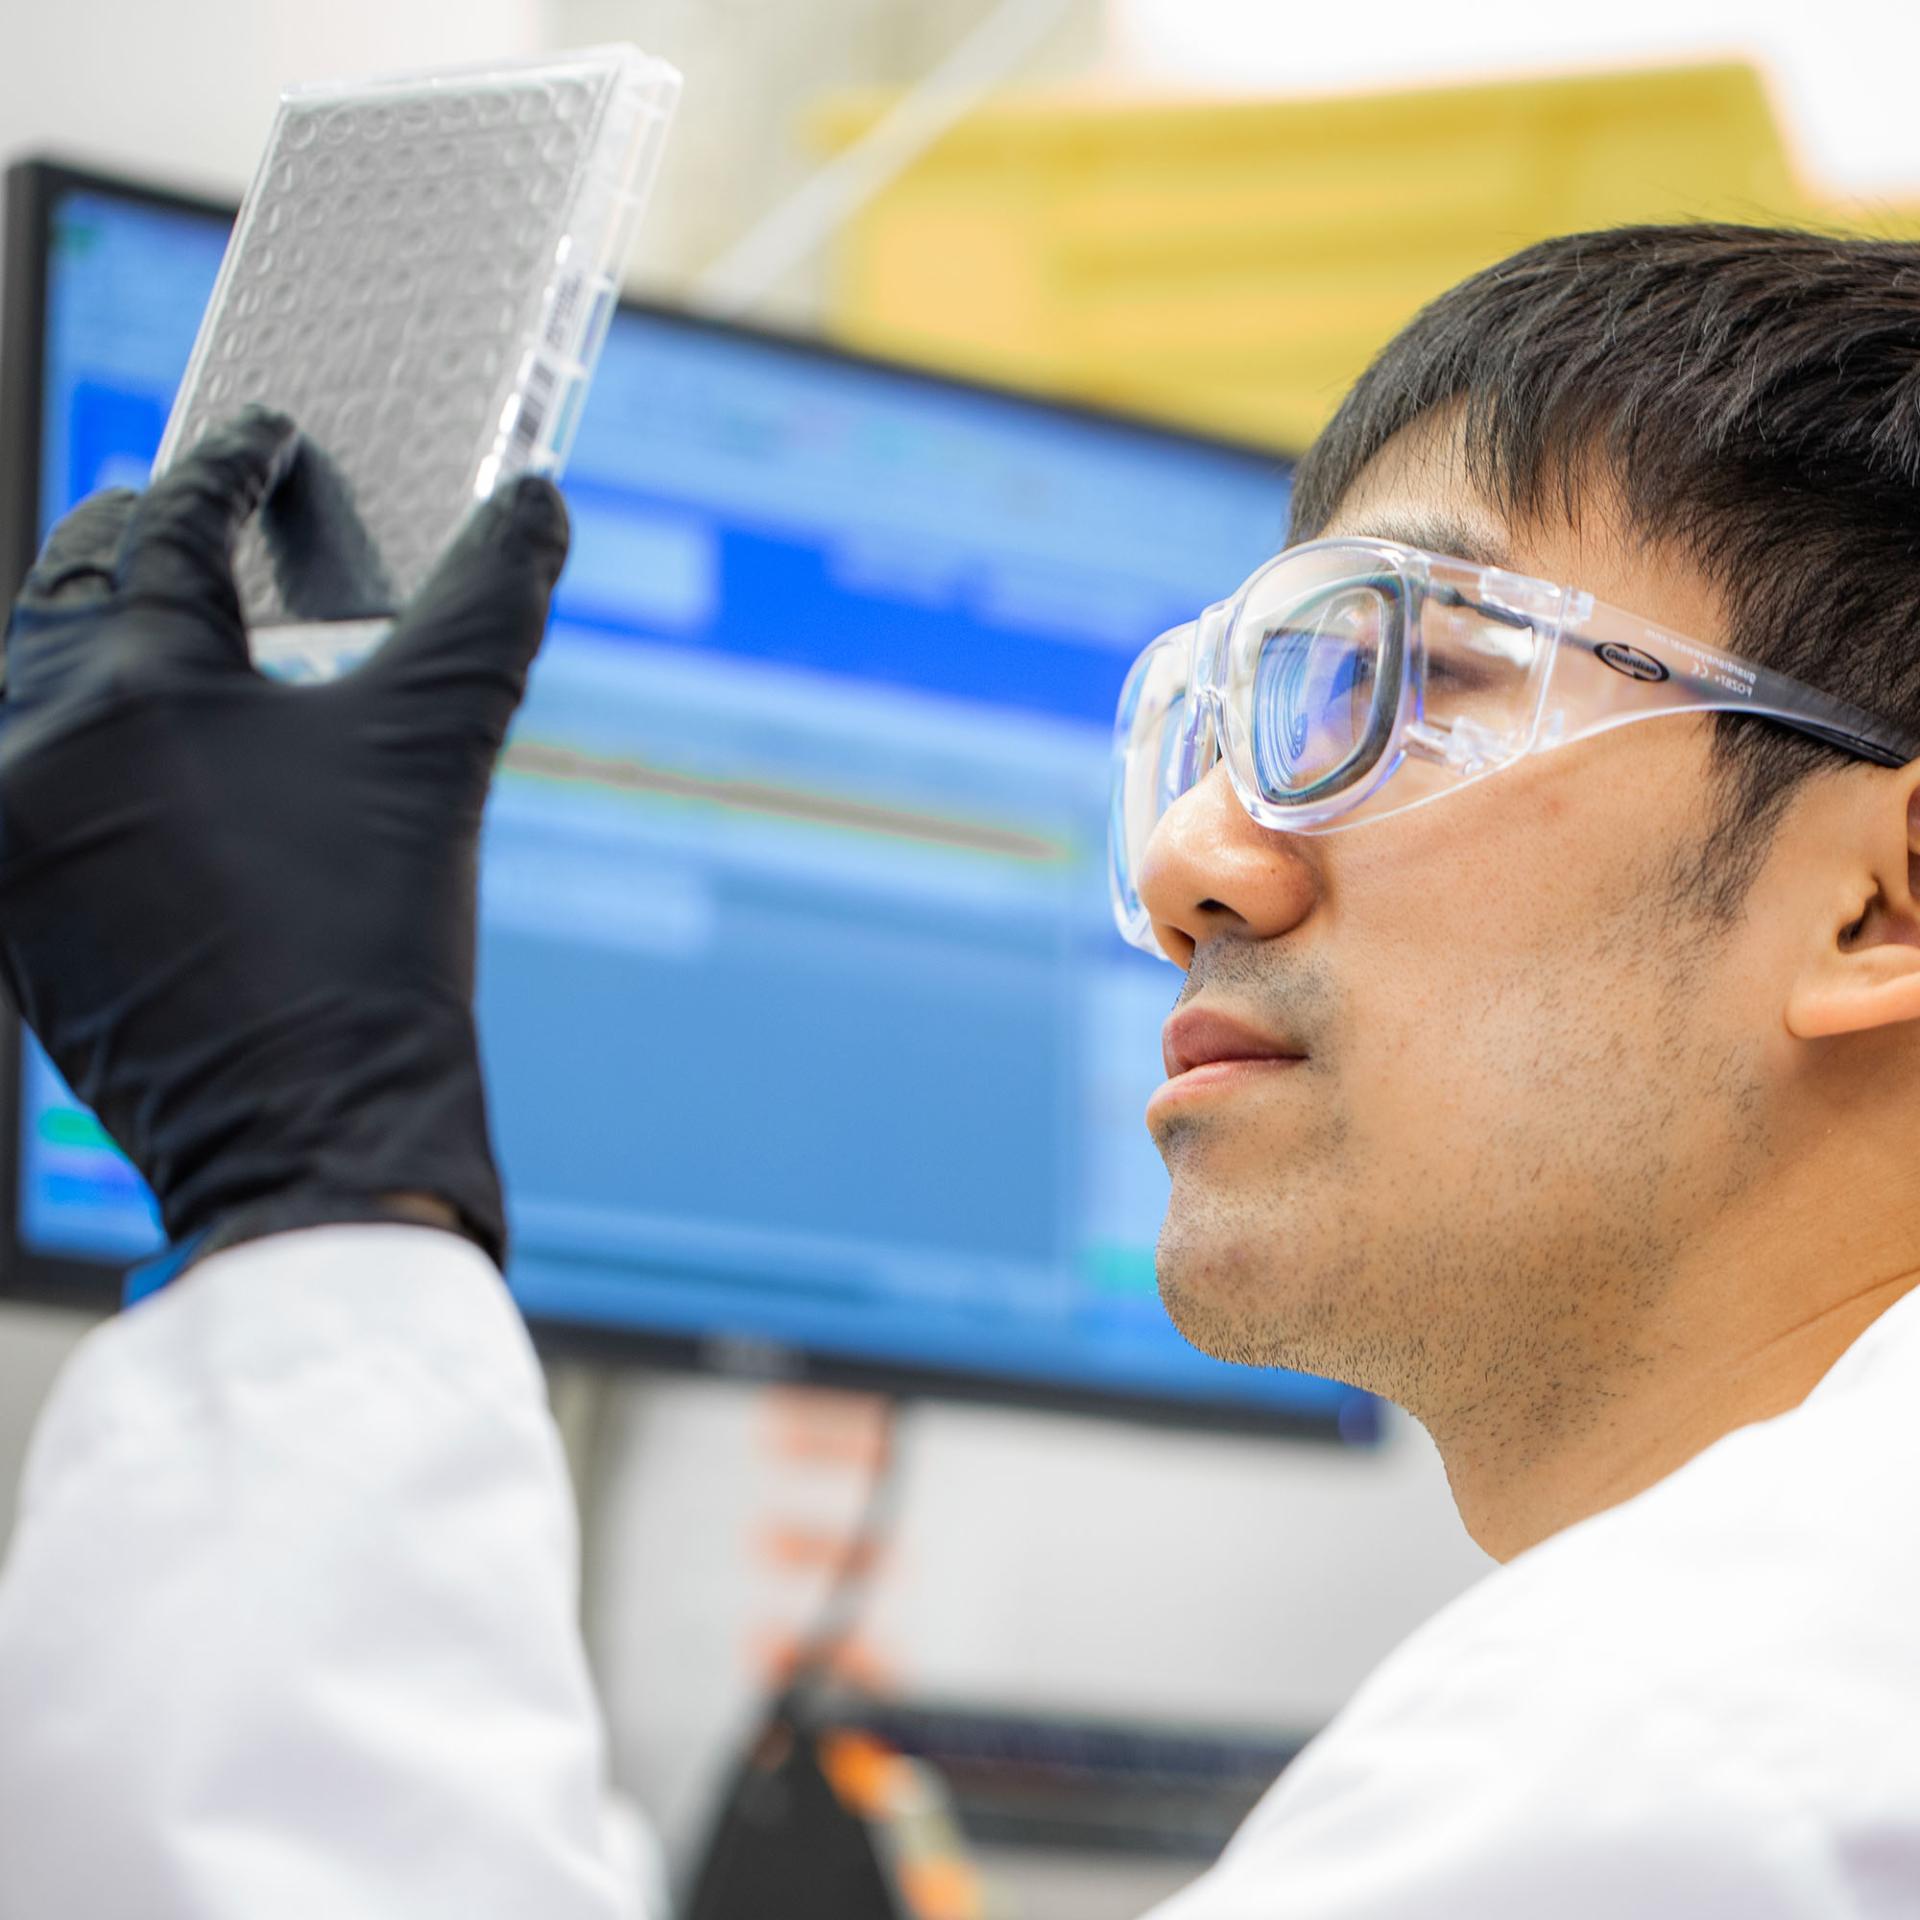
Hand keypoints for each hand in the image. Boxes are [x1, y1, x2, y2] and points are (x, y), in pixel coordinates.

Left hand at [0, 408, 569, 1268]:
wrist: (314, 1130)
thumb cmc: (376, 941)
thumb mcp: (438, 753)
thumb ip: (488, 607)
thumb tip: (536, 501)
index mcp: (135, 689)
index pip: (171, 527)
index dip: (229, 467)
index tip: (265, 438)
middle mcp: (39, 747)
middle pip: (68, 588)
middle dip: (133, 533)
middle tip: (194, 507)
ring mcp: (10, 838)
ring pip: (26, 681)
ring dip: (92, 631)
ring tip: (169, 620)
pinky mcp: (12, 913)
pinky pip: (24, 778)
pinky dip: (75, 732)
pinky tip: (143, 747)